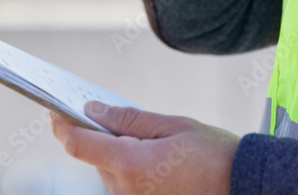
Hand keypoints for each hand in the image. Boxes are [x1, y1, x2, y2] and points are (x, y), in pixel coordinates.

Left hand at [51, 101, 241, 194]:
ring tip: (154, 142)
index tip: (54, 110)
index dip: (62, 125)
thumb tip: (94, 110)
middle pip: (95, 157)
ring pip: (110, 171)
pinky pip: (125, 185)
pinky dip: (131, 168)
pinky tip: (157, 159)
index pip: (79, 144)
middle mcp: (125, 190)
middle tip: (118, 115)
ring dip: (119, 153)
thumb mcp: (173, 125)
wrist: (243, 187)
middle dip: (100, 135)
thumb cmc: (214, 155)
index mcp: (131, 164)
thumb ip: (129, 119)